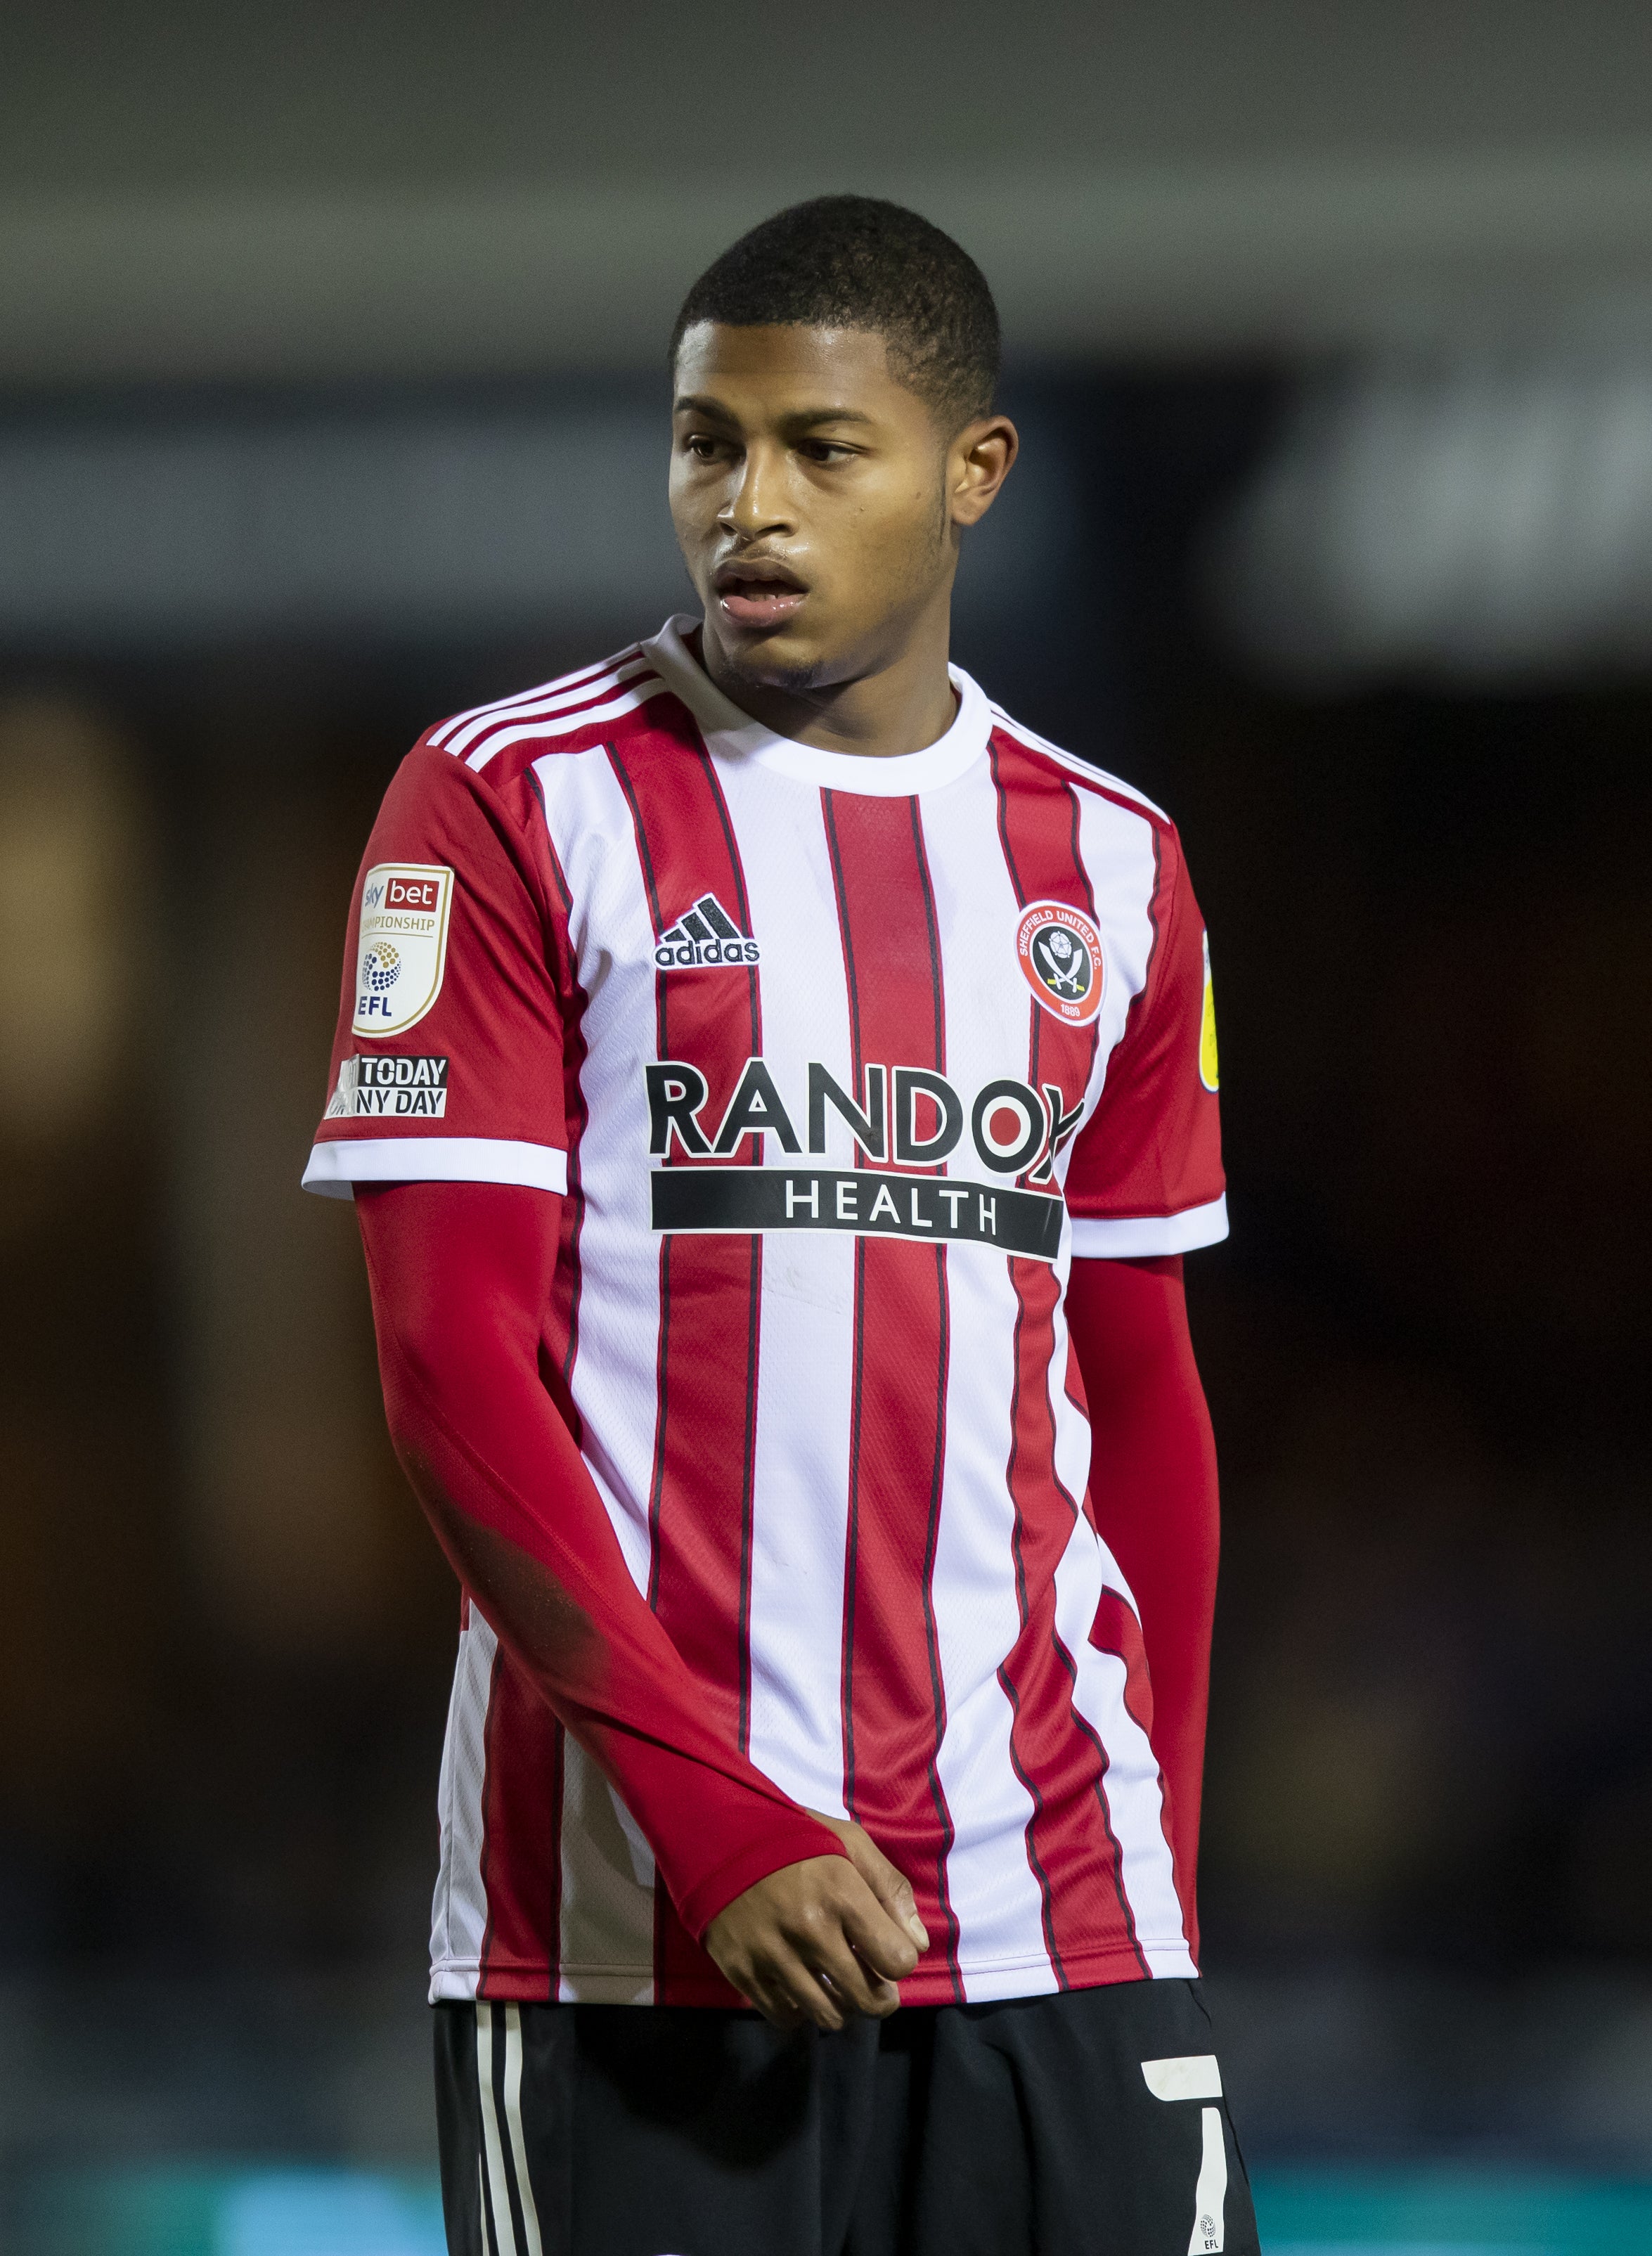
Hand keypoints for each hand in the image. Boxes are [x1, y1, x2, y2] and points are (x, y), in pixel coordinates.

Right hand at [704, 1811, 930, 2031]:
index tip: (889, 1951)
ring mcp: (772, 1954)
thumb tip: (918, 1946)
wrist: (717, 1837)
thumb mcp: (849, 1842)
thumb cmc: (795, 1839)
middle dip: (880, 1996)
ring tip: (838, 1985)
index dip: (900, 1959)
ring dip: (842, 2006)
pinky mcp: (741, 1971)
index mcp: (841, 1892)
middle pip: (867, 1999)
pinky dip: (800, 2010)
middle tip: (873, 1982)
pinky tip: (801, 1986)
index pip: (896, 1960)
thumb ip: (890, 1888)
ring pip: (829, 2015)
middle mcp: (809, 1929)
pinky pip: (785, 2018)